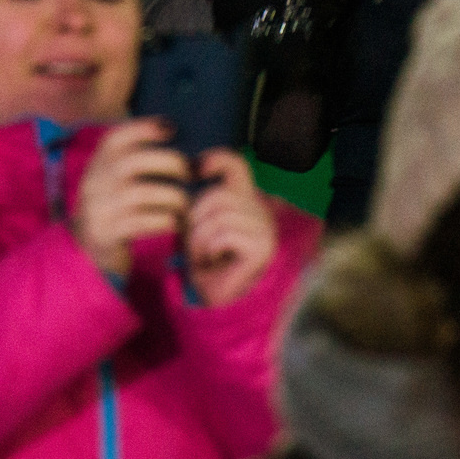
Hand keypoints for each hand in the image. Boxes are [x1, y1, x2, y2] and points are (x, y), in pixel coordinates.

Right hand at [71, 119, 189, 279]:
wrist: (87, 248)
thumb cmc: (113, 206)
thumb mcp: (112, 179)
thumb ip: (132, 159)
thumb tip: (170, 129)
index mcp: (97, 164)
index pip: (116, 138)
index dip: (144, 128)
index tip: (172, 129)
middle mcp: (94, 182)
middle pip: (133, 162)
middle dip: (169, 162)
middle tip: (190, 172)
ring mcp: (98, 208)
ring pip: (142, 193)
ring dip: (173, 196)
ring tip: (186, 203)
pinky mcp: (106, 233)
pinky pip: (141, 222)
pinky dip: (164, 220)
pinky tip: (175, 223)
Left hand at [183, 151, 279, 306]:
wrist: (213, 300)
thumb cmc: (204, 262)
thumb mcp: (198, 223)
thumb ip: (203, 199)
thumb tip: (196, 165)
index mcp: (246, 201)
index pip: (237, 164)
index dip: (217, 158)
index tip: (196, 169)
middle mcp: (261, 211)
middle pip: (219, 195)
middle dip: (195, 220)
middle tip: (193, 244)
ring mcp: (266, 229)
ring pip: (219, 216)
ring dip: (199, 238)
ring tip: (200, 256)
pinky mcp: (262, 246)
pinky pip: (225, 234)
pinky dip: (209, 248)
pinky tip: (211, 261)